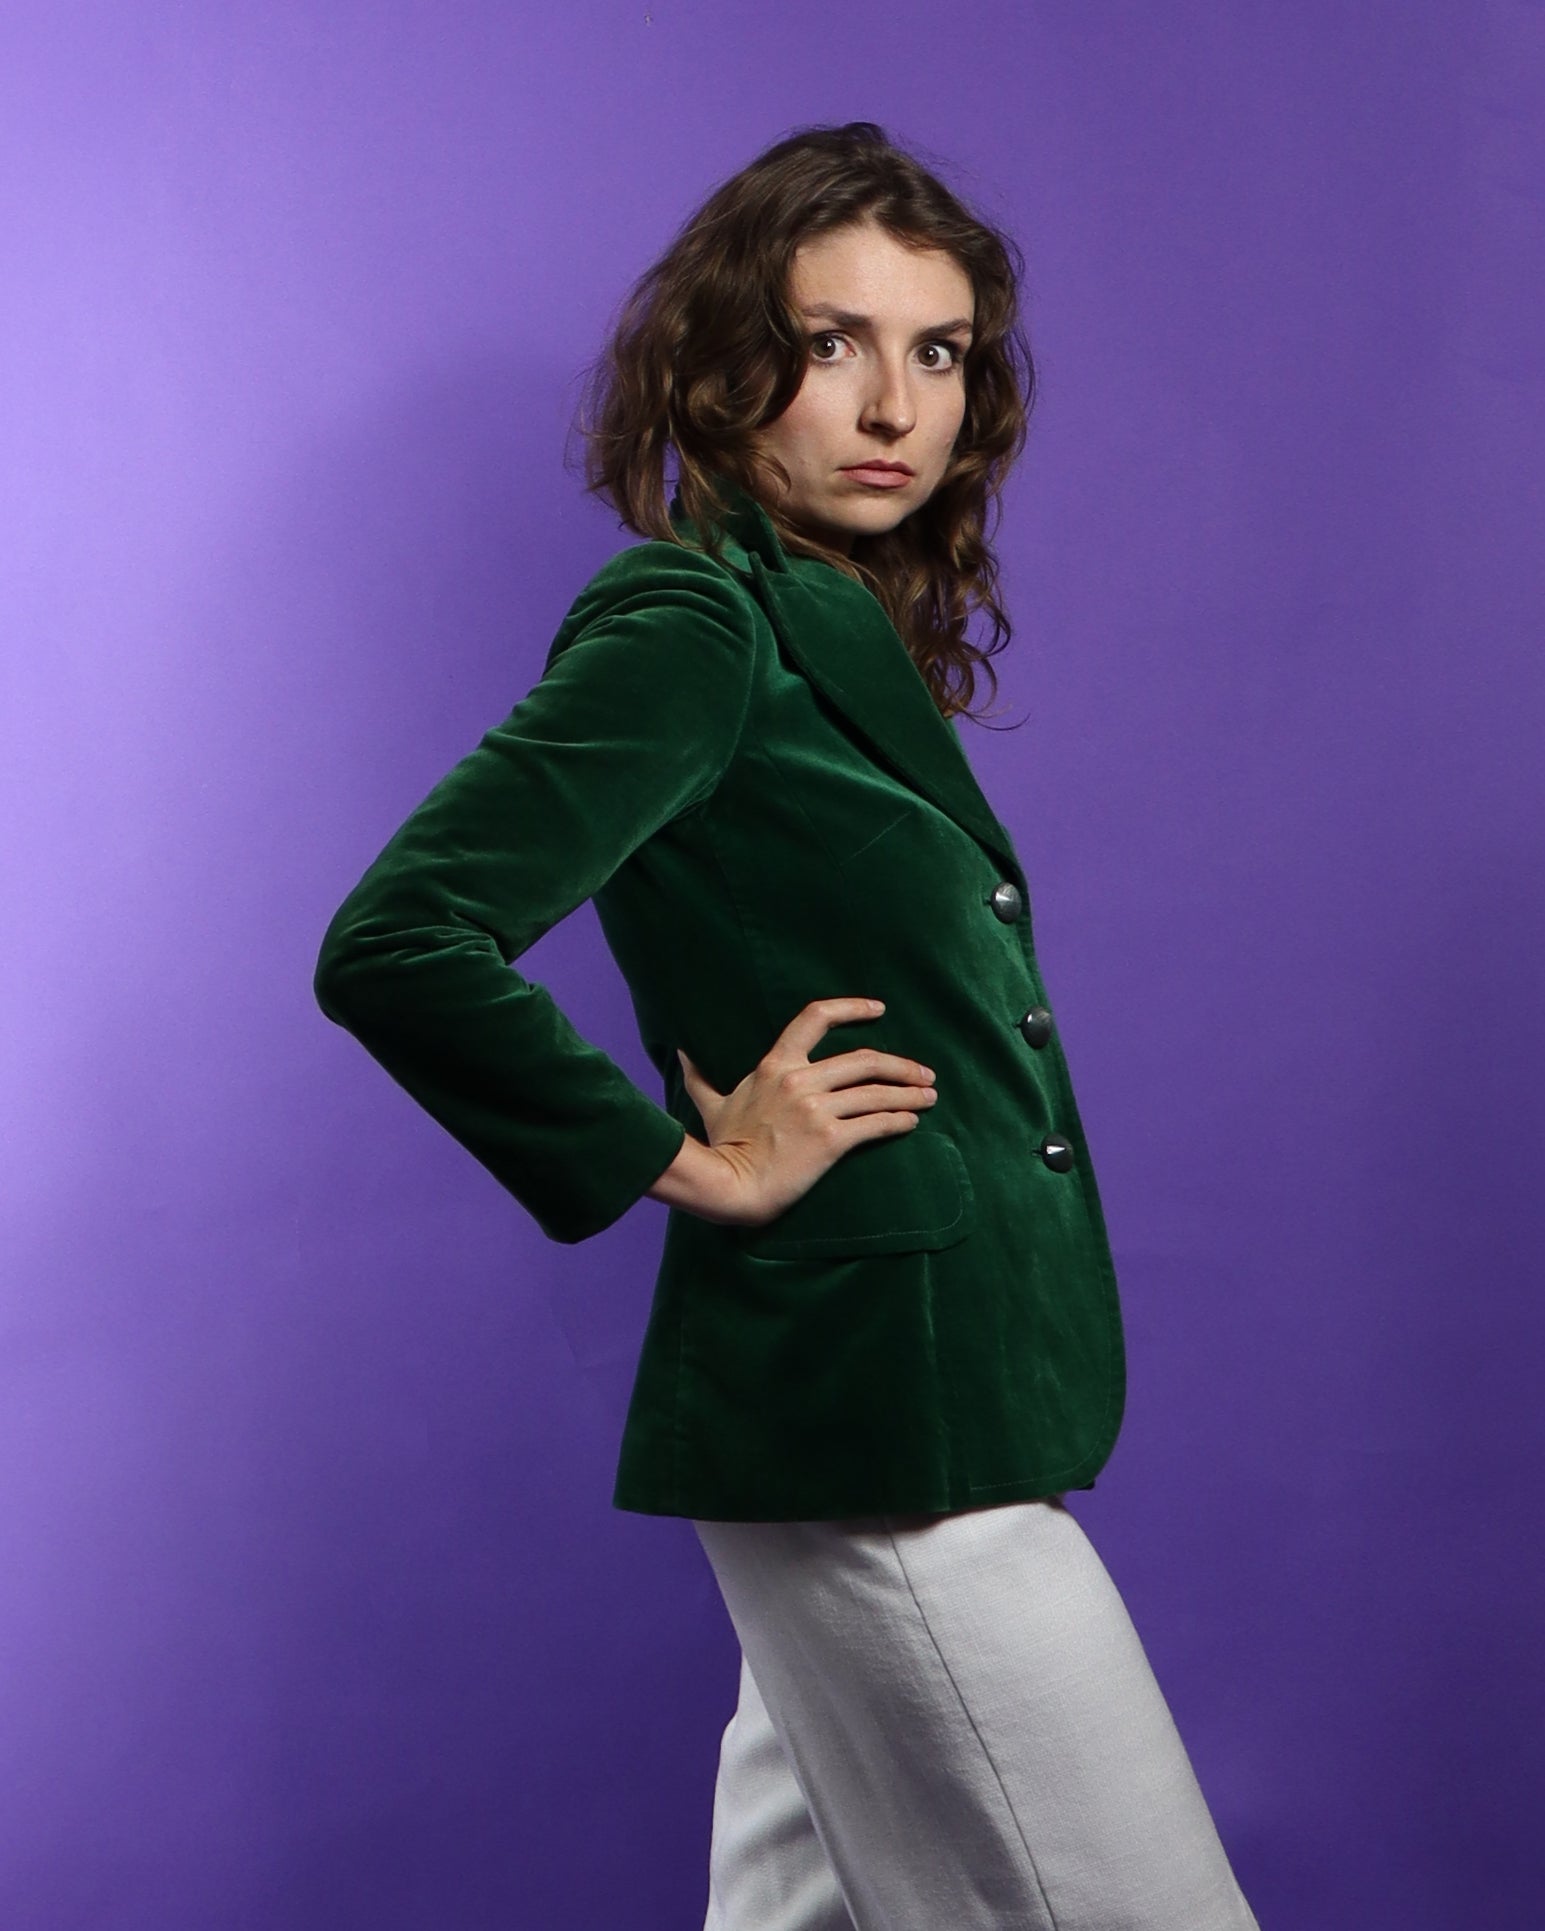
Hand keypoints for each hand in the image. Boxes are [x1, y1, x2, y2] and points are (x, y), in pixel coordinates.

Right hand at [654, 997, 937, 1228]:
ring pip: (876, 1092)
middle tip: (925, 1074)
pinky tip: (911, 1122)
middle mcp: (799, 1080)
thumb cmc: (722, 1146)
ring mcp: (816, 1109)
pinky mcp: (830, 1140)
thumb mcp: (711, 1104)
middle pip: (864, 1059)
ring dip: (909, 1094)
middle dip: (901, 1065)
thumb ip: (701, 1076)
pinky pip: (875, 1124)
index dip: (852, 1008)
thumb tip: (681, 1053)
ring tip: (929, 1097)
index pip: (815, 1018)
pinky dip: (898, 1120)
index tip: (879, 1009)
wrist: (728, 1184)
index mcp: (775, 1065)